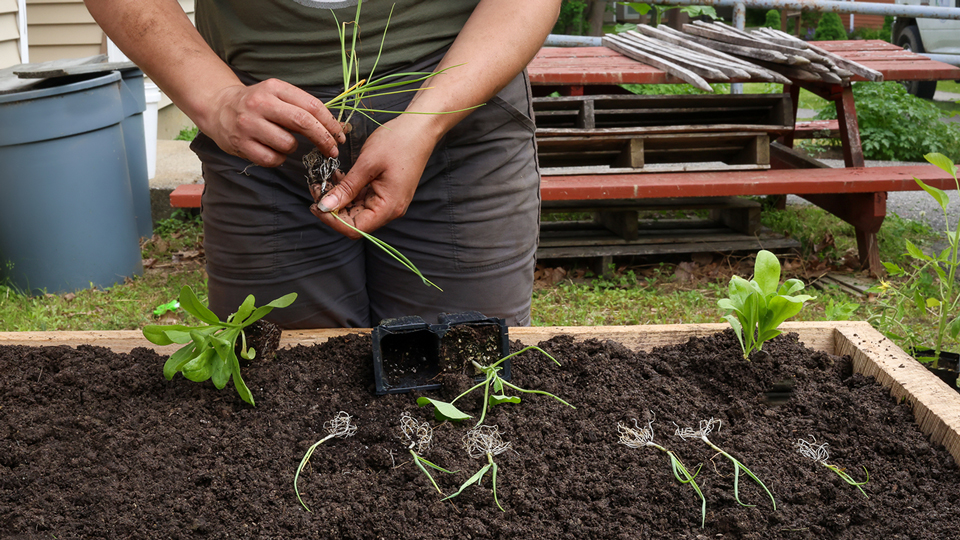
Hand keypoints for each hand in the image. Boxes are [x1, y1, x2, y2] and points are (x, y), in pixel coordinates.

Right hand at [204, 79, 346, 166]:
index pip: (311, 105)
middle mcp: (260, 104)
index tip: (340, 135)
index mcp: (273, 88)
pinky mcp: (240, 144)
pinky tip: (272, 150)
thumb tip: (334, 127)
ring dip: (293, 148)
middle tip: (333, 150)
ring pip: (288, 144)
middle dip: (323, 139)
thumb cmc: (256, 104)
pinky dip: (278, 158)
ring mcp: (249, 124)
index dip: (330, 123)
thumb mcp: (276, 94)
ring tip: (284, 142)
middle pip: (303, 122)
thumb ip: (301, 106)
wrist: (218, 107)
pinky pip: (272, 159)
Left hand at [309, 114, 439, 237]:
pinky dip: (348, 191)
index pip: (355, 229)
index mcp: (388, 207)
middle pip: (354, 222)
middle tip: (316, 188)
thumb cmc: (398, 142)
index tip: (316, 204)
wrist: (419, 129)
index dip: (333, 220)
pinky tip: (338, 177)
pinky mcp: (384, 192)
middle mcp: (389, 210)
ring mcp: (387, 202)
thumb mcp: (368, 164)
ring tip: (324, 181)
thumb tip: (325, 207)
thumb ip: (346, 188)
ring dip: (338, 199)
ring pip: (356, 211)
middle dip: (333, 209)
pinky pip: (362, 199)